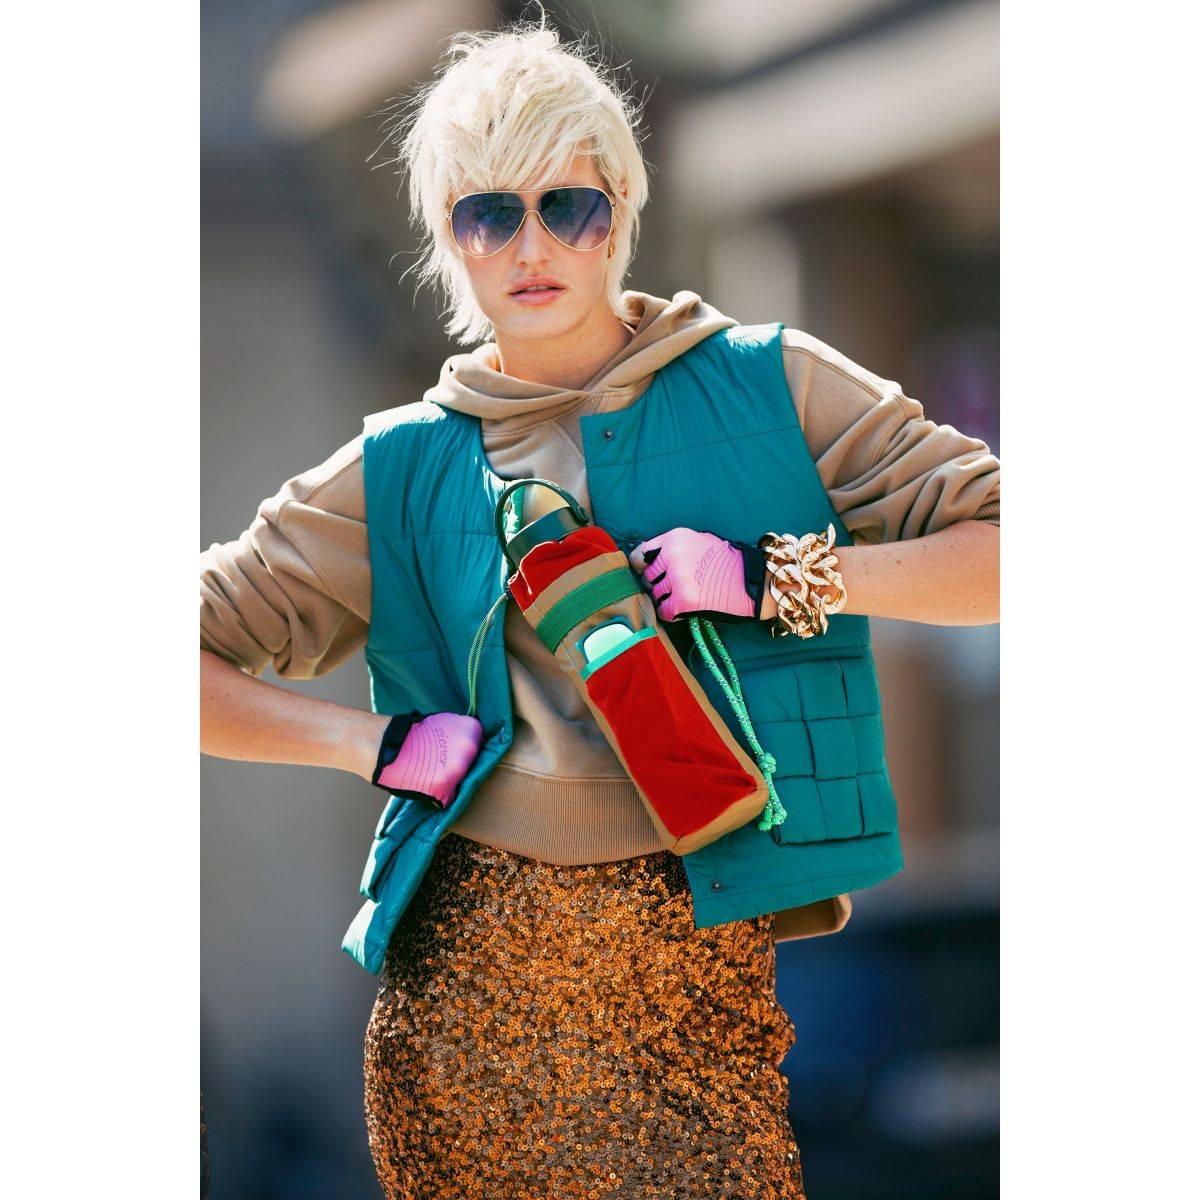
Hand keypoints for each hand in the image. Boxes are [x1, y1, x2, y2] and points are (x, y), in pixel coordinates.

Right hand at [370, 710, 483, 808]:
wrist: (386, 745)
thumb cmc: (413, 734)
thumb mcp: (444, 724)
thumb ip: (460, 735)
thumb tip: (472, 745)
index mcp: (473, 730)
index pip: (481, 748)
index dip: (468, 754)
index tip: (457, 755)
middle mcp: (469, 749)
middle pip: (473, 767)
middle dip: (460, 769)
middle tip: (442, 766)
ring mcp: (458, 770)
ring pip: (461, 783)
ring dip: (450, 782)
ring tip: (432, 774)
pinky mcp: (444, 789)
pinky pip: (447, 798)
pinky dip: (439, 795)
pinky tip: (427, 785)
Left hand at [628, 528, 766, 623]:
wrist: (753, 582)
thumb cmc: (728, 562)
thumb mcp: (699, 541)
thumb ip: (674, 547)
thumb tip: (649, 559)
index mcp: (674, 538)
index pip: (641, 553)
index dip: (640, 565)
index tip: (644, 572)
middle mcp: (673, 556)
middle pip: (648, 577)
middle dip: (659, 584)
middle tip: (676, 588)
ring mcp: (678, 579)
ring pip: (656, 595)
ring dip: (667, 600)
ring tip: (686, 597)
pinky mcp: (684, 600)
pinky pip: (664, 612)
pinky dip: (672, 614)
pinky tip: (685, 610)